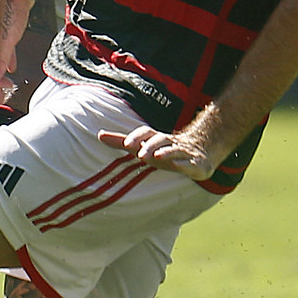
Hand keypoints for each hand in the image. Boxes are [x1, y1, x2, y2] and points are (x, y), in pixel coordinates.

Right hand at [0, 0, 32, 89]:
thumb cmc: (11, 11)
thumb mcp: (7, 38)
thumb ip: (0, 58)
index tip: (5, 89)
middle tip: (2, 96)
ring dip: (0, 71)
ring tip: (6, 85)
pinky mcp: (3, 30)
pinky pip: (2, 50)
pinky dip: (6, 60)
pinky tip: (12, 67)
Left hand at [97, 125, 216, 179]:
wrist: (199, 151)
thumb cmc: (163, 150)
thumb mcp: (142, 145)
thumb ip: (121, 141)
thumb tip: (99, 134)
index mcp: (155, 138)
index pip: (146, 132)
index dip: (137, 137)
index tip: (127, 145)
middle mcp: (169, 142)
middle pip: (160, 139)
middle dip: (150, 146)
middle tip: (140, 155)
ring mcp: (183, 152)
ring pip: (174, 149)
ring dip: (166, 152)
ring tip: (156, 156)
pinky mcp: (195, 164)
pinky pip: (190, 163)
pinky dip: (183, 163)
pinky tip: (177, 166)